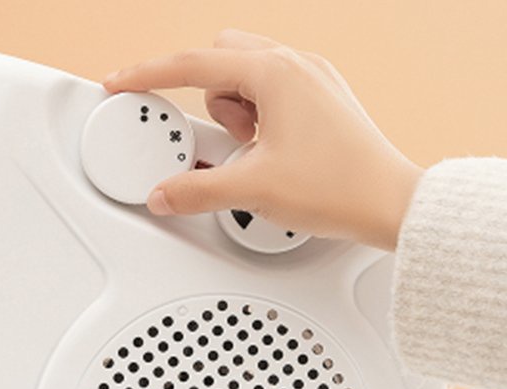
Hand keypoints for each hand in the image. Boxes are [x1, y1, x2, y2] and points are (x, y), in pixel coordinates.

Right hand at [103, 29, 422, 251]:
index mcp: (275, 74)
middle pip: (221, 59)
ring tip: (254, 151)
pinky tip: (270, 152)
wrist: (390, 204)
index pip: (192, 65)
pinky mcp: (321, 101)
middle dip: (207, 97)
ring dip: (235, 111)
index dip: (148, 74)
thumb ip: (196, 191)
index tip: (123, 81)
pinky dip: (258, 118)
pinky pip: (272, 93)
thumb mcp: (253, 190)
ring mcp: (312, 80)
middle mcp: (296, 66)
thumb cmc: (340, 186)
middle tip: (224, 140)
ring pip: (247, 76)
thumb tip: (163, 194)